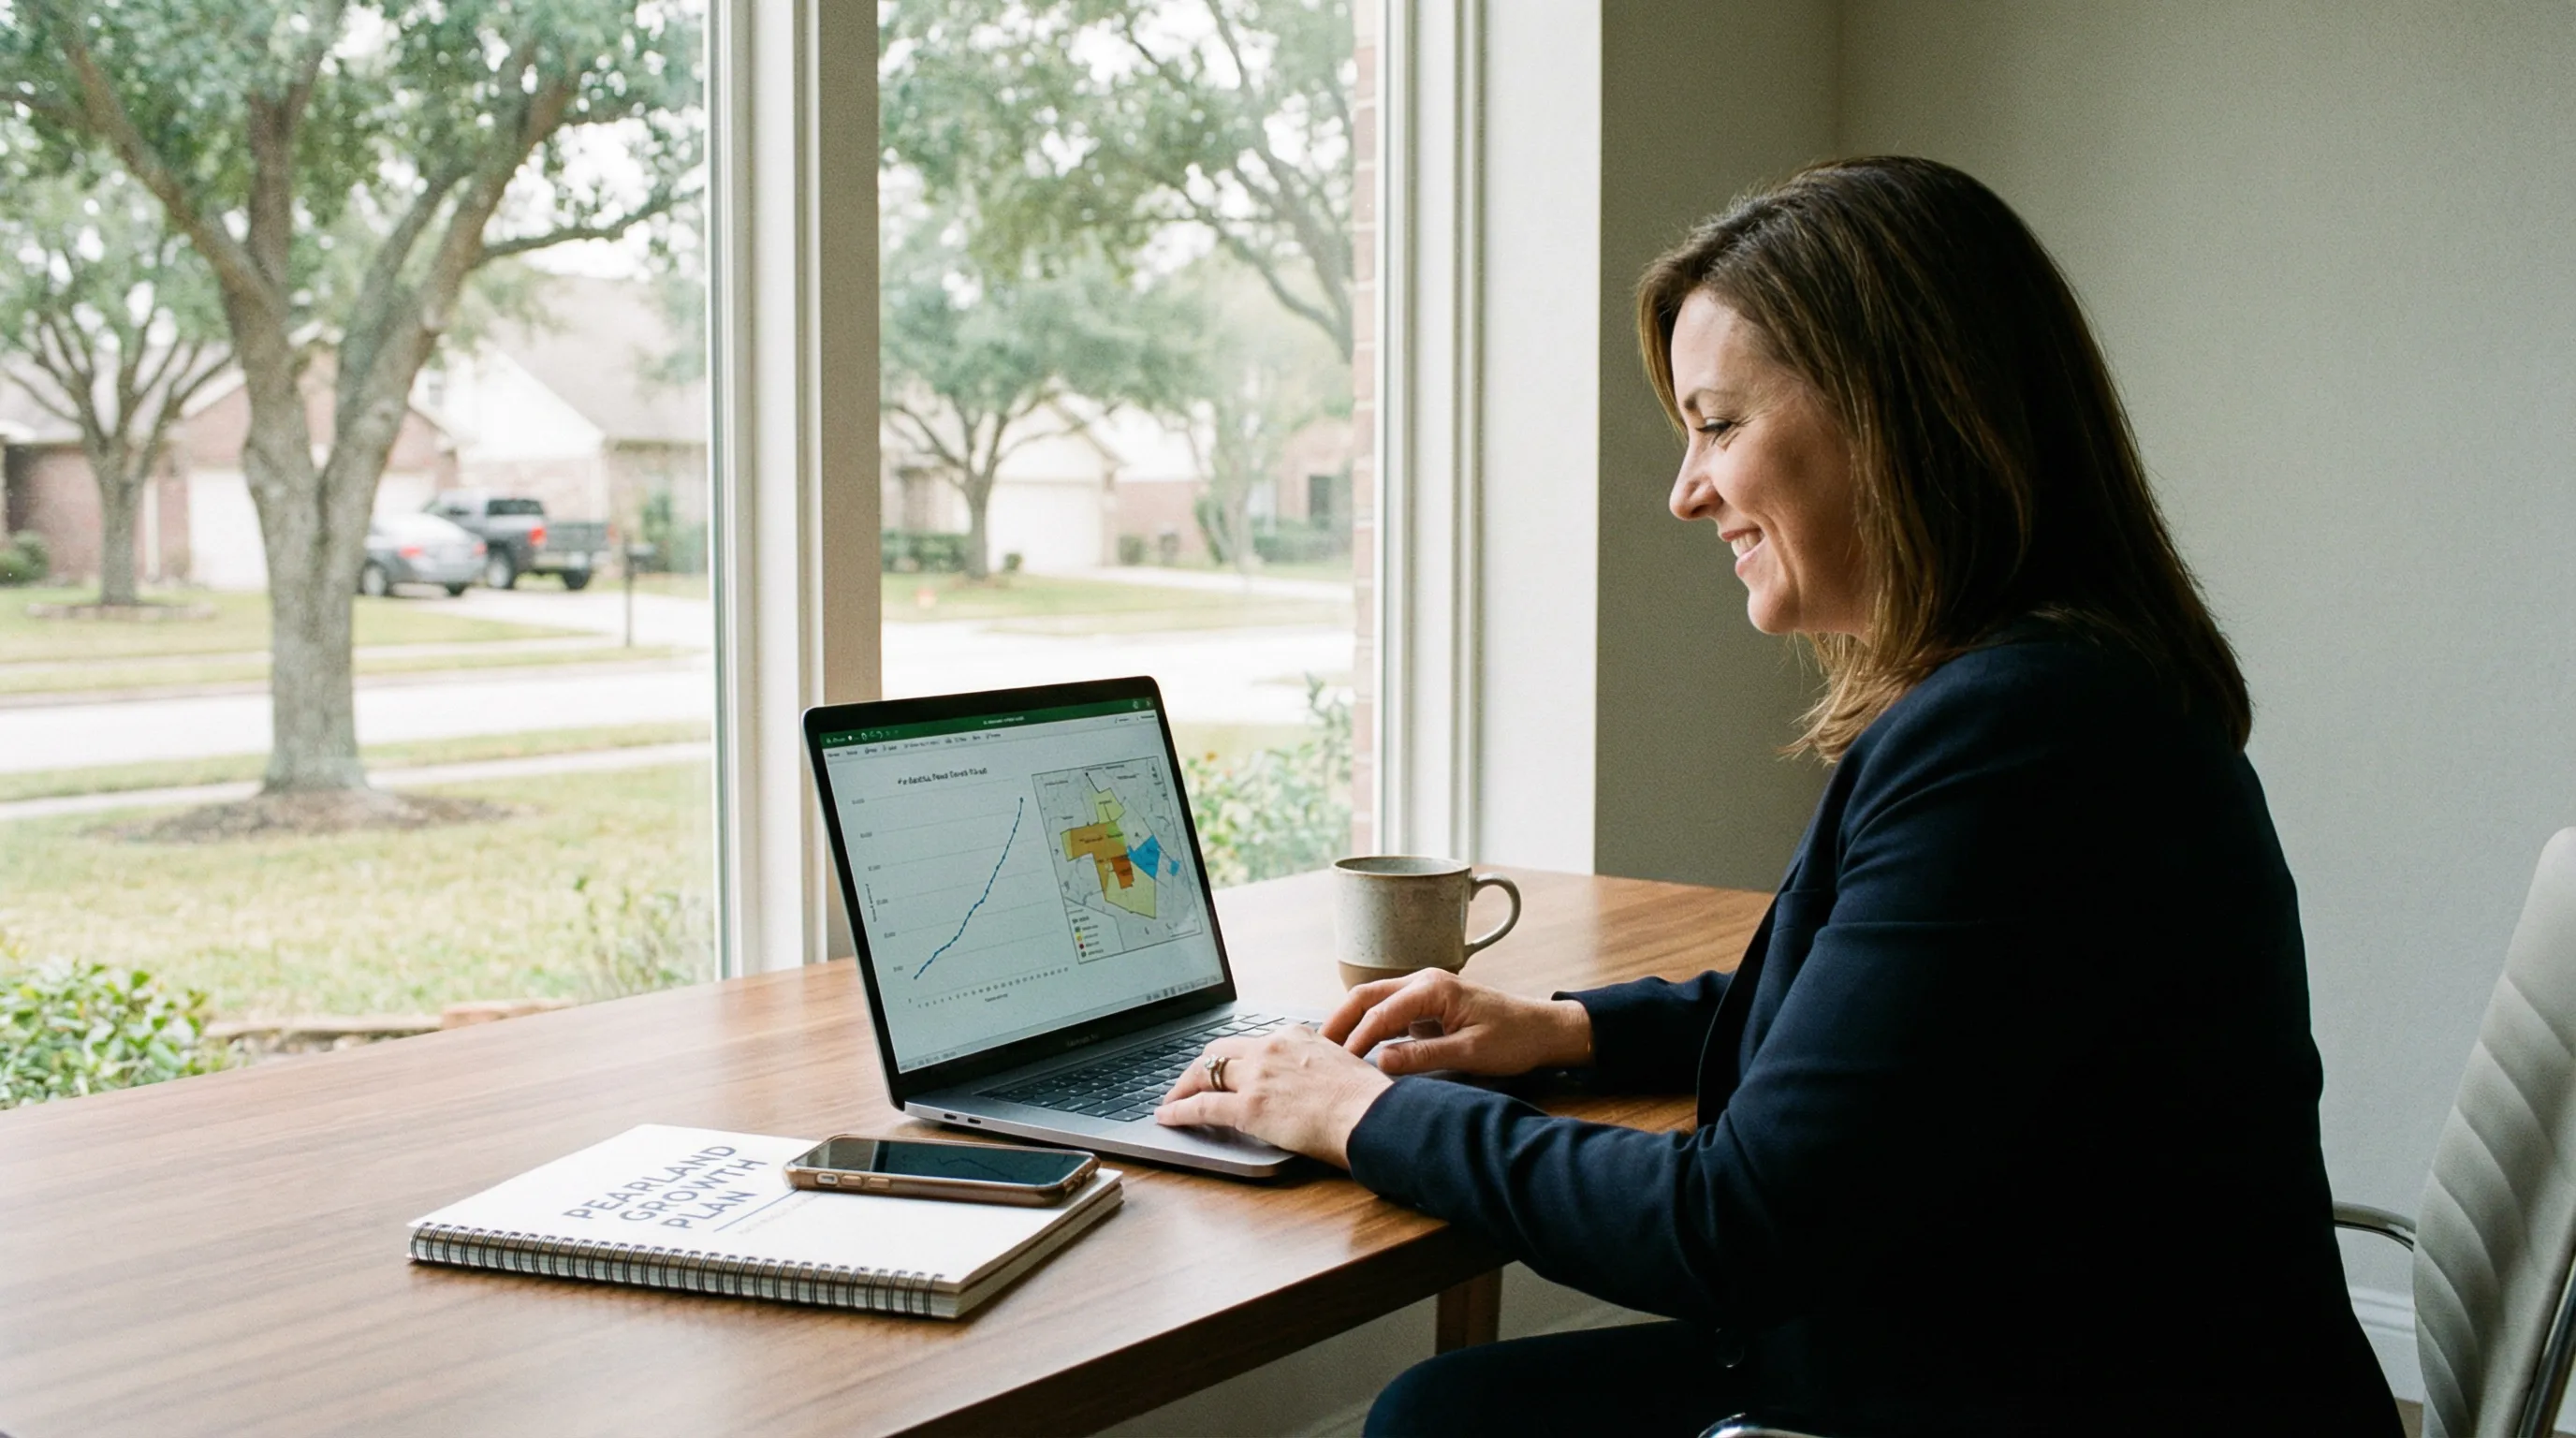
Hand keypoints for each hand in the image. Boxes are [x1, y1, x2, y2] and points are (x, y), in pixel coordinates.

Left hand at [1156, 1025, 1391, 1167]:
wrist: (1371, 1115)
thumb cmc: (1366, 1099)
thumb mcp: (1340, 1065)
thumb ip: (1316, 1065)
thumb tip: (1312, 1080)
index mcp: (1293, 1036)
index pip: (1250, 1043)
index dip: (1232, 1058)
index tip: (1225, 1068)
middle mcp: (1270, 1048)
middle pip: (1219, 1051)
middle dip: (1199, 1067)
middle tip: (1189, 1082)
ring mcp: (1257, 1076)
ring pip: (1205, 1074)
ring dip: (1183, 1087)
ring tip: (1172, 1100)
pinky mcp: (1249, 1106)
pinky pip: (1202, 1106)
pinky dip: (1179, 1111)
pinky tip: (1168, 1116)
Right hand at [1322, 969, 1593, 1078]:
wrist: (1543, 1030)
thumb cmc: (1514, 1039)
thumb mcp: (1470, 1053)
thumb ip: (1424, 1056)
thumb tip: (1381, 1062)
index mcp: (1433, 988)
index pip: (1379, 1012)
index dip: (1356, 1039)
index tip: (1339, 1065)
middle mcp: (1423, 982)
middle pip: (1365, 996)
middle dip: (1338, 1021)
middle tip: (1316, 1050)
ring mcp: (1424, 991)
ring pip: (1373, 1001)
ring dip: (1350, 1023)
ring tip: (1327, 1051)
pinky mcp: (1426, 1005)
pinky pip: (1388, 1012)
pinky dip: (1368, 1027)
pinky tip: (1357, 1049)